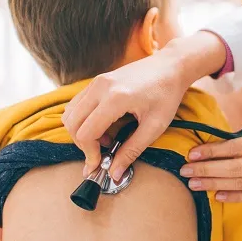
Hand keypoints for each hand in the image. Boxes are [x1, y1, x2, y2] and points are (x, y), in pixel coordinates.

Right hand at [62, 32, 226, 178]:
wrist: (171, 66)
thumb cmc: (167, 95)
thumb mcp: (154, 127)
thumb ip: (132, 151)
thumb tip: (114, 174)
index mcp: (115, 98)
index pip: (86, 133)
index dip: (89, 154)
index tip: (100, 165)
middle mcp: (100, 87)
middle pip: (72, 124)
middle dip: (83, 144)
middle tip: (103, 153)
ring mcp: (97, 81)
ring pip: (70, 113)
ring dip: (82, 132)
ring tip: (107, 139)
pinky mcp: (97, 80)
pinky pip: (78, 104)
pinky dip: (84, 120)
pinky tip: (105, 126)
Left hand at [181, 105, 241, 202]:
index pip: (238, 147)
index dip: (213, 151)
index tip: (193, 153)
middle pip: (233, 168)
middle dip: (206, 170)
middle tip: (182, 172)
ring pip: (240, 184)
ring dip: (214, 185)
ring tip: (192, 185)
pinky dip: (236, 197)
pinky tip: (219, 197)